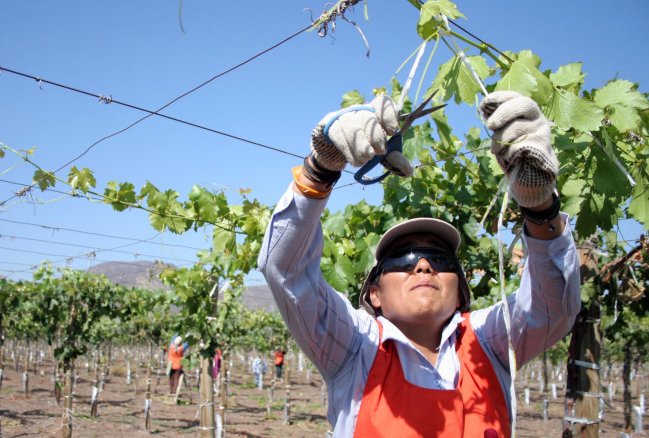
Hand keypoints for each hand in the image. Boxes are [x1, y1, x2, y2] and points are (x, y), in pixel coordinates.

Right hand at [310, 94, 412, 175]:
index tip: (392, 131)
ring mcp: (344, 117)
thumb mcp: (379, 149)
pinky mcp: (332, 127)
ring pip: (354, 128)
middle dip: (376, 136)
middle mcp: (360, 111)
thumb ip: (393, 158)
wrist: (334, 146)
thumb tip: (409, 172)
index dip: (388, 114)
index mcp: (375, 111)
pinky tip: (356, 162)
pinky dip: (350, 152)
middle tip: (380, 151)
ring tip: (367, 159)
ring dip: (362, 146)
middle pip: (368, 117)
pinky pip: (341, 138)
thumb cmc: (364, 145)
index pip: (382, 103)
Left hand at [480, 91, 557, 207]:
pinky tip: (509, 157)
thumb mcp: (503, 133)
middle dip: (503, 113)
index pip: (515, 96)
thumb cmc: (514, 150)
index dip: (499, 97)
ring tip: (495, 150)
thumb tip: (483, 110)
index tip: (484, 104)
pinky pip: (519, 146)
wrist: (530, 175)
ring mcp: (542, 131)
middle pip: (523, 104)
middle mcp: (538, 118)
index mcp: (526, 112)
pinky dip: (508, 153)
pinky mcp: (542, 147)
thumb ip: (496, 121)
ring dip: (500, 140)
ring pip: (517, 127)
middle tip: (490, 125)